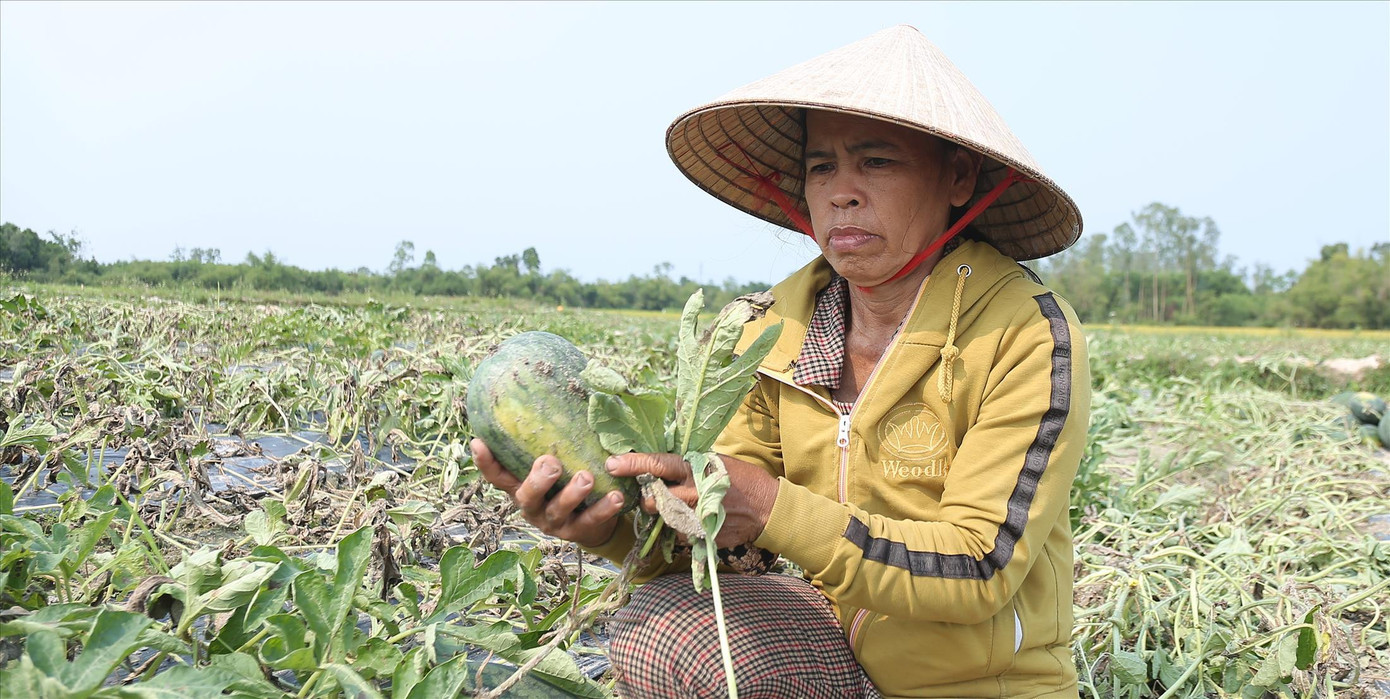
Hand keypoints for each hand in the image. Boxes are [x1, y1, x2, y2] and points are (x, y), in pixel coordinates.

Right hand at [470, 438, 625, 548]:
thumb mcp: (556, 465)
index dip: (485, 462)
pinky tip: (616, 496)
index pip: (497, 476)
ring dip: (572, 494)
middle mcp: (533, 506)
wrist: (593, 523)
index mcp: (522, 487)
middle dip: (538, 480)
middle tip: (551, 462)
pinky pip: (590, 521)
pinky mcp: (577, 533)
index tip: (477, 442)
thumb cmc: (567, 483)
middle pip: (527, 496)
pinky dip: (603, 509)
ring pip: (558, 510)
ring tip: (587, 478)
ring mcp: (554, 522)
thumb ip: (550, 444)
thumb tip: (555, 395)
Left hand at [605, 453, 776, 547]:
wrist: (766, 507)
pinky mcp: (700, 536)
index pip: (657, 465)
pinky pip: (679, 533)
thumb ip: (685, 465)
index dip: (633, 464)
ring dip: (666, 512)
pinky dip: (682, 526)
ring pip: (664, 518)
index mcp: (694, 469)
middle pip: (652, 499)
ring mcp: (695, 517)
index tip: (612, 463)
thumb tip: (657, 464)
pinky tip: (696, 518)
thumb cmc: (739, 478)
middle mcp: (692, 493)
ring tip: (684, 504)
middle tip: (653, 493)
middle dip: (648, 498)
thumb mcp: (713, 461)